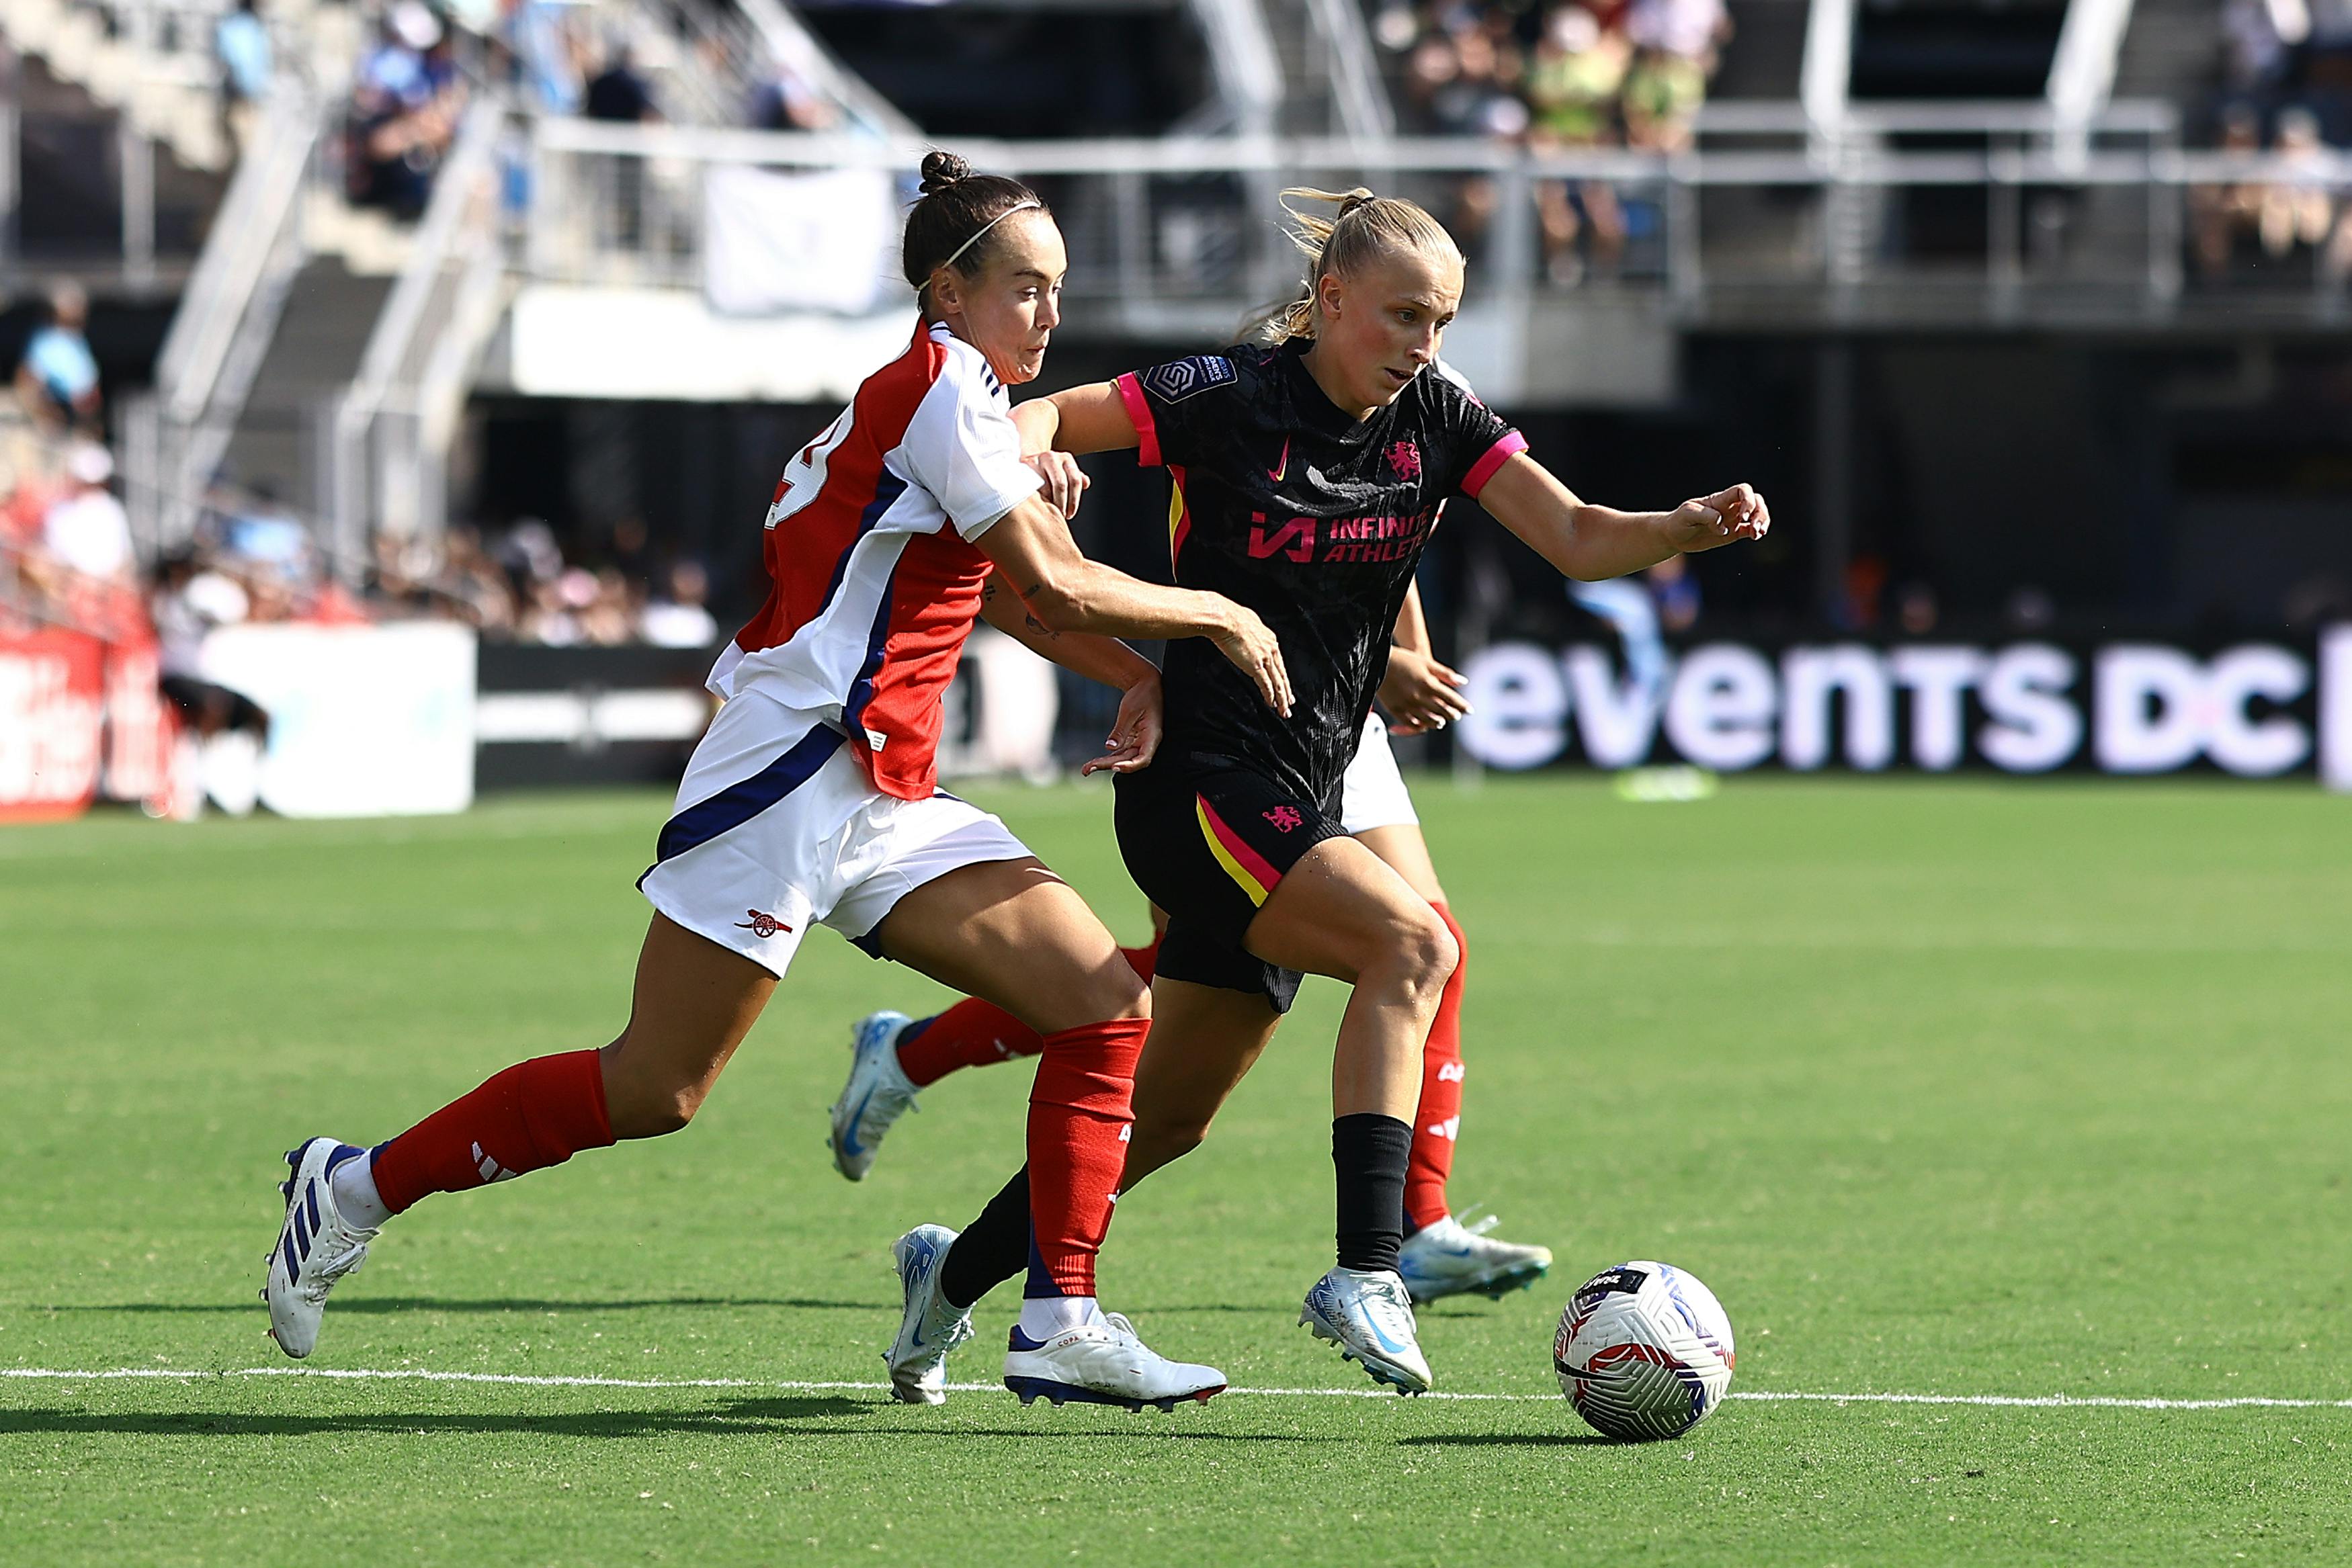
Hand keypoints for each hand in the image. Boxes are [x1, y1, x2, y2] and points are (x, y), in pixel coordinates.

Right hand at [1024, 450, 1090, 519]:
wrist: (1030, 461)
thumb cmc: (1052, 472)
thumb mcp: (1066, 473)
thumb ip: (1077, 479)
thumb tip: (1086, 483)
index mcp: (1067, 459)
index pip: (1075, 481)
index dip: (1074, 500)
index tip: (1070, 514)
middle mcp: (1052, 457)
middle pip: (1060, 484)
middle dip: (1061, 503)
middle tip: (1060, 515)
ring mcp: (1037, 460)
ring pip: (1044, 486)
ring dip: (1047, 501)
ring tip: (1048, 511)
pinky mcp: (1024, 466)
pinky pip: (1031, 486)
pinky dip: (1035, 497)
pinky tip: (1037, 505)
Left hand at [1081, 671, 1162, 774]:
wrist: (1146, 684)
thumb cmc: (1142, 695)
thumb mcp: (1129, 711)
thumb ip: (1121, 730)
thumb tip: (1110, 747)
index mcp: (1152, 736)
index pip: (1144, 758)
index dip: (1130, 766)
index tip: (1115, 767)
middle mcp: (1148, 743)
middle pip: (1129, 761)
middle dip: (1108, 765)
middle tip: (1088, 769)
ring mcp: (1140, 743)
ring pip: (1122, 759)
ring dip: (1105, 764)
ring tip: (1086, 769)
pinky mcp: (1132, 740)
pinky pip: (1120, 753)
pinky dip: (1107, 758)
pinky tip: (1094, 763)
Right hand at [1209, 602, 1293, 716]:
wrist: (1225, 618)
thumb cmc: (1230, 617)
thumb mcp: (1247, 622)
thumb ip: (1251, 631)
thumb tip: (1248, 629)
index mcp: (1270, 639)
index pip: (1279, 663)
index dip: (1283, 677)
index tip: (1285, 687)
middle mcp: (1271, 649)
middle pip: (1282, 675)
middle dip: (1286, 692)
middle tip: (1289, 704)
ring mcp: (1265, 658)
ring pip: (1278, 683)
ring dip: (1281, 699)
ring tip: (1283, 710)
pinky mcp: (1256, 665)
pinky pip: (1266, 684)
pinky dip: (1269, 695)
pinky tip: (1271, 703)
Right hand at [1378, 645, 1469, 735]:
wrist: (1378, 662)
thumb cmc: (1404, 660)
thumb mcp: (1426, 663)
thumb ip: (1445, 674)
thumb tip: (1463, 683)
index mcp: (1428, 683)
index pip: (1451, 698)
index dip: (1462, 705)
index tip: (1470, 710)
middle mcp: (1419, 696)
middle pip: (1441, 711)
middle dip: (1452, 714)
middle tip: (1457, 716)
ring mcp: (1406, 704)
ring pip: (1427, 719)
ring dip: (1437, 722)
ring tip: (1442, 722)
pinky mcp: (1395, 709)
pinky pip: (1410, 722)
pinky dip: (1419, 725)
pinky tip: (1423, 725)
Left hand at [1667, 483, 1769, 553]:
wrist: (1674, 535)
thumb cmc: (1679, 521)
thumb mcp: (1687, 515)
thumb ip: (1706, 516)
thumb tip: (1722, 525)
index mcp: (1720, 500)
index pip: (1742, 490)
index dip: (1748, 500)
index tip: (1743, 516)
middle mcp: (1729, 507)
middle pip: (1756, 501)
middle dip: (1760, 512)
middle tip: (1754, 527)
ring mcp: (1732, 519)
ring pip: (1757, 514)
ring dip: (1762, 522)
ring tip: (1757, 534)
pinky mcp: (1732, 533)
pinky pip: (1750, 530)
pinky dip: (1757, 532)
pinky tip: (1756, 536)